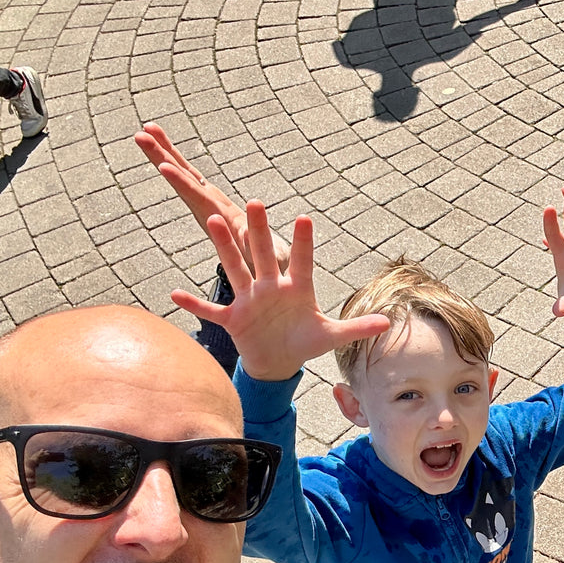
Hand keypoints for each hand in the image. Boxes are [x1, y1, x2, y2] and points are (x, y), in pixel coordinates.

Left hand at [135, 122, 289, 274]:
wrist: (261, 263)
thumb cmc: (264, 261)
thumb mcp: (261, 254)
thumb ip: (254, 242)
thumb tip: (247, 233)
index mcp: (216, 219)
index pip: (195, 197)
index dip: (180, 182)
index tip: (162, 166)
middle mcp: (206, 207)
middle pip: (181, 179)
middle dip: (161, 157)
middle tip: (140, 135)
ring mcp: (206, 200)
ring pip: (183, 172)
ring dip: (163, 151)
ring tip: (146, 129)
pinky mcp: (210, 196)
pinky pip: (191, 173)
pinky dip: (176, 157)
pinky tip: (163, 142)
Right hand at [171, 201, 388, 381]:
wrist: (279, 360)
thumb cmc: (305, 343)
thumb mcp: (331, 337)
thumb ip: (356, 328)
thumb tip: (388, 323)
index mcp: (297, 288)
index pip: (302, 261)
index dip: (303, 242)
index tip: (304, 218)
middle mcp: (270, 287)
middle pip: (263, 254)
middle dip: (258, 230)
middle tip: (255, 202)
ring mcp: (249, 300)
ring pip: (234, 270)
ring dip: (224, 248)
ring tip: (212, 221)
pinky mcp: (233, 318)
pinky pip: (211, 310)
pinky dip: (194, 305)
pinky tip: (175, 294)